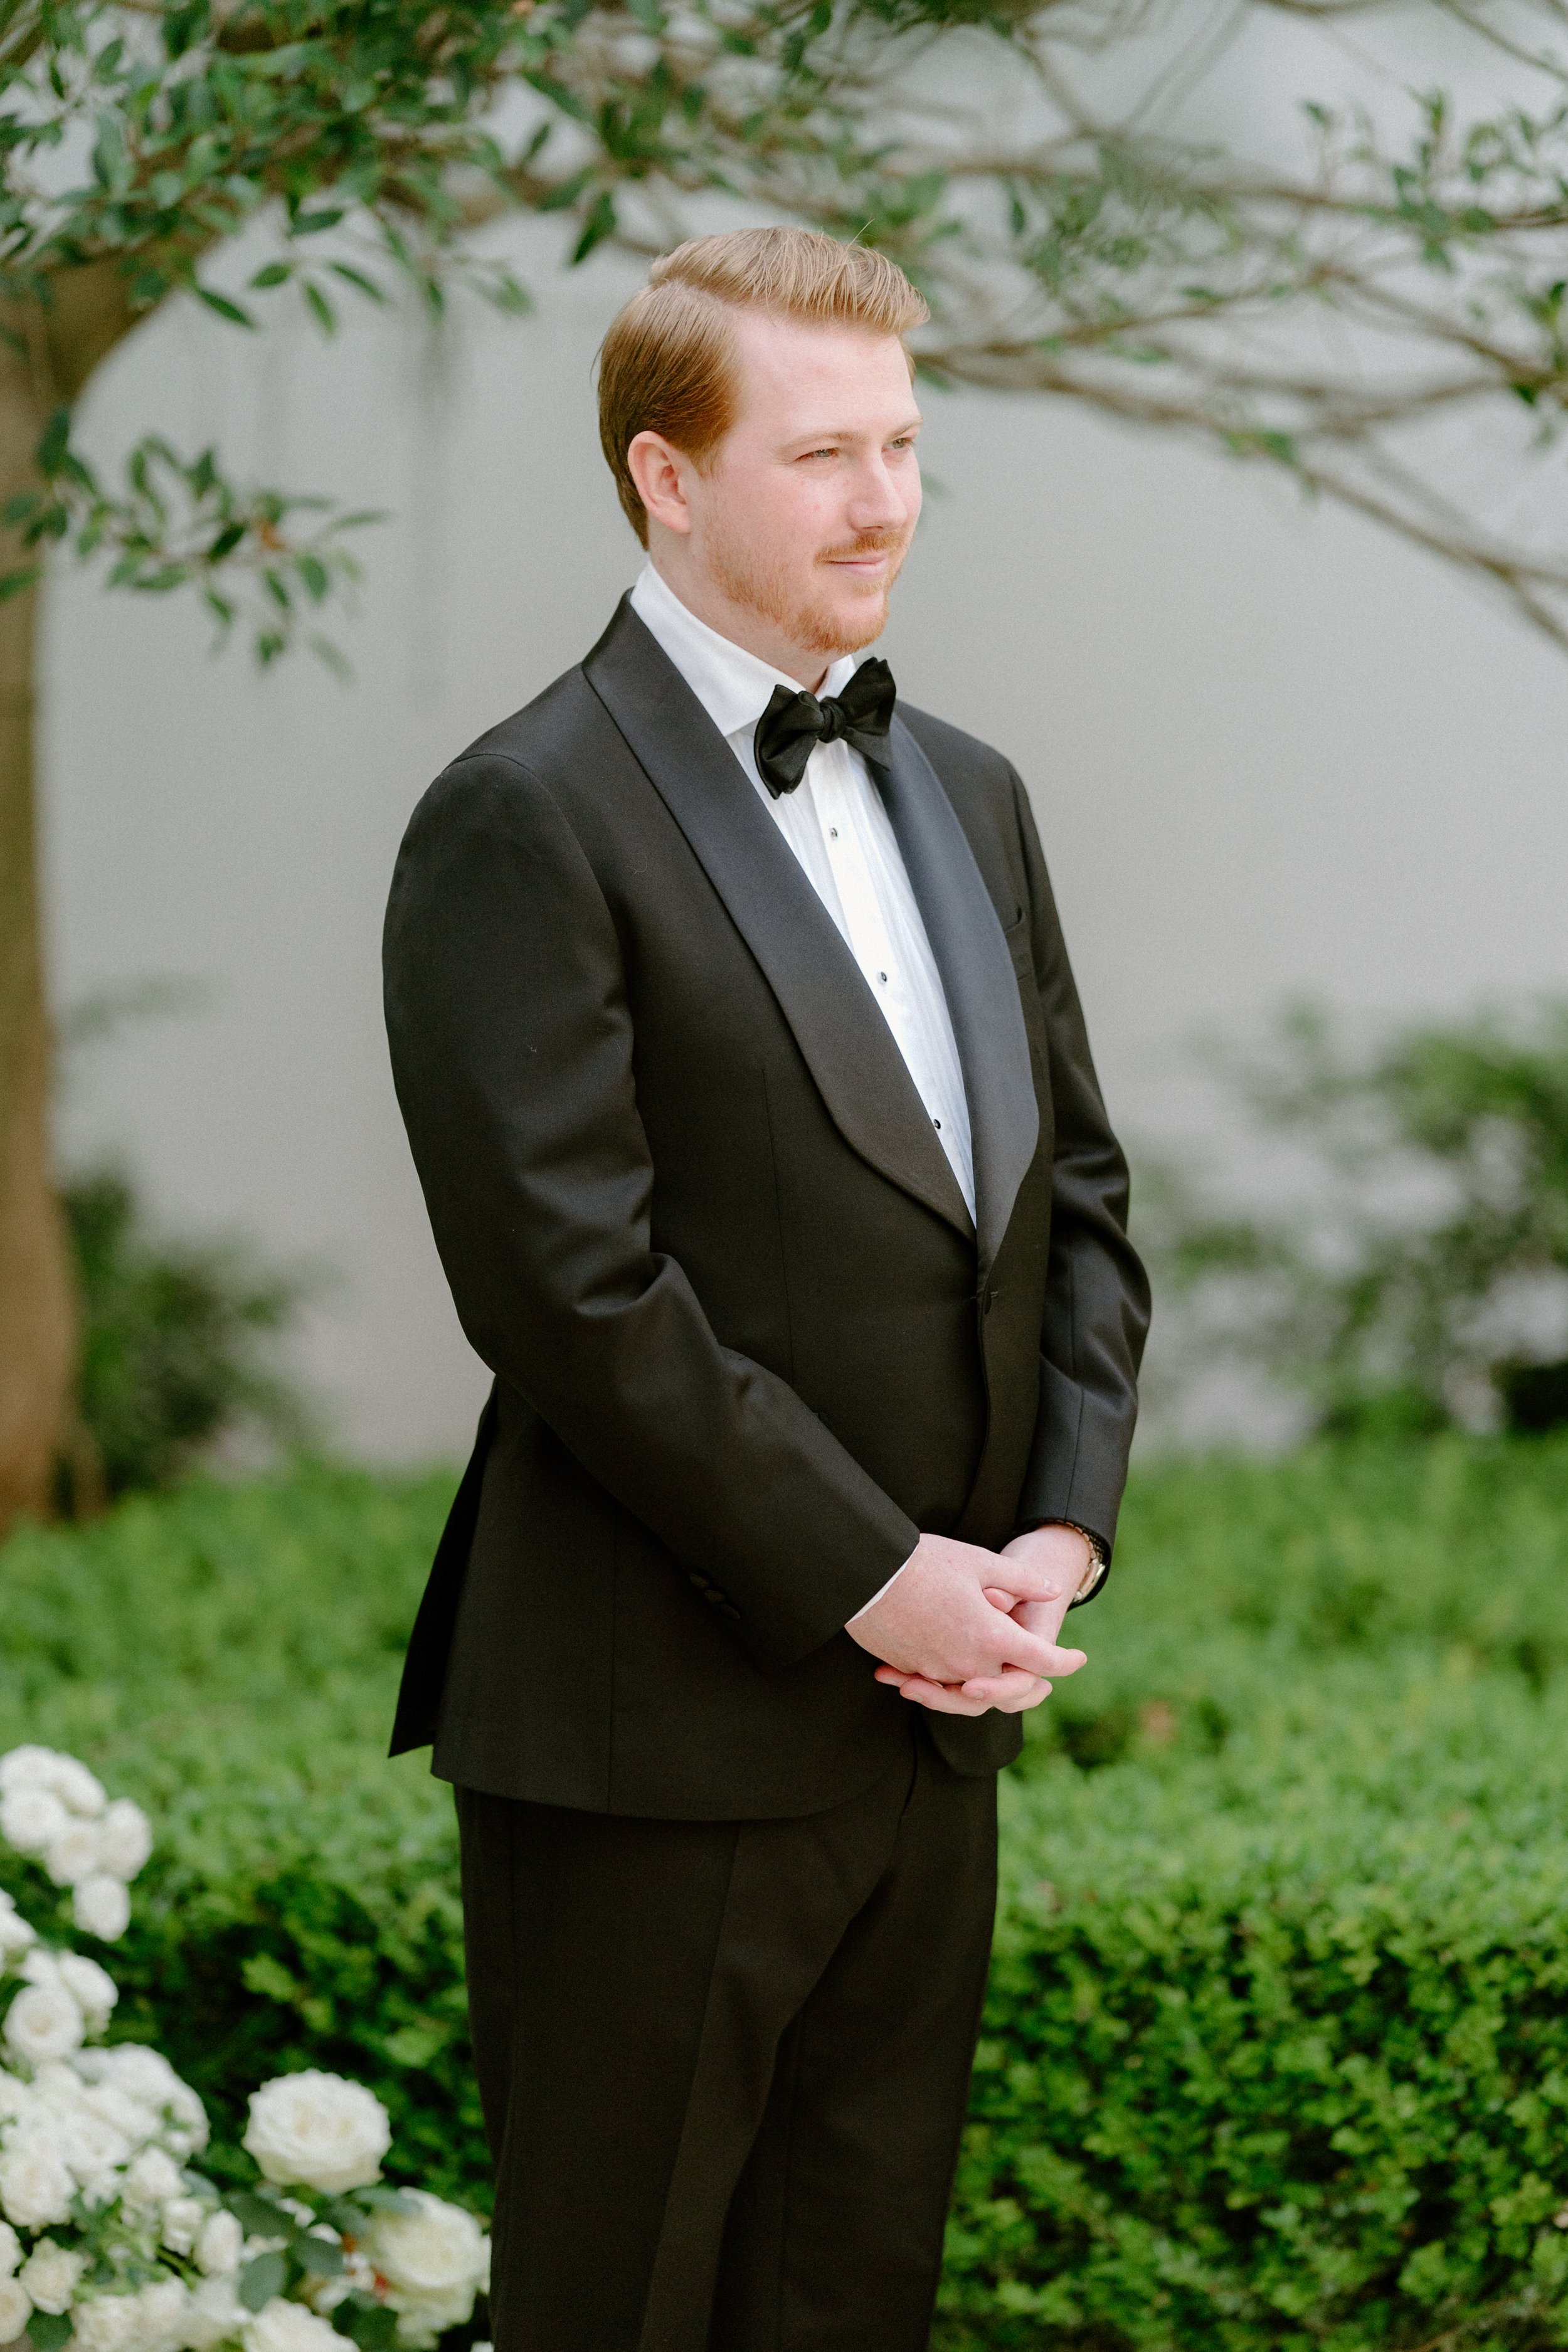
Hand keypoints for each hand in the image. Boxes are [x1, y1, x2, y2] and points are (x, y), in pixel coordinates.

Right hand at [846, 1529, 1085, 1713]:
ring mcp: (936, 1669)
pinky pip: (937, 1680)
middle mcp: (967, 1662)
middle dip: (1023, 1675)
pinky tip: (958, 1655)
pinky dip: (947, 1674)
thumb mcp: (981, 1562)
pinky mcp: (909, 1667)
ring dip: (981, 1679)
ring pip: (969, 1685)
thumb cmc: (925, 1562)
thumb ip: (1021, 1580)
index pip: (1041, 1661)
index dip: (1065, 1662)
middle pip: (1005, 1680)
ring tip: (991, 1670)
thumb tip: (1052, 1589)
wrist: (864, 1571)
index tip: (1079, 1658)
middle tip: (1041, 1675)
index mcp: (992, 1637)